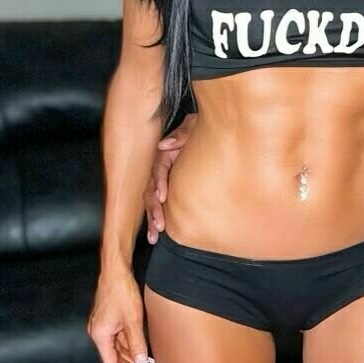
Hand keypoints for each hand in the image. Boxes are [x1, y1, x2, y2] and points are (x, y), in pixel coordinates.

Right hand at [87, 271, 159, 362]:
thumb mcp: (133, 321)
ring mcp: (104, 326)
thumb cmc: (121, 292)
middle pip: (115, 358)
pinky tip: (144, 351)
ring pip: (119, 348)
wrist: (116, 271)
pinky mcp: (110, 319)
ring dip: (133, 358)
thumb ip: (137, 345)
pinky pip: (121, 338)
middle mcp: (99, 333)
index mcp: (100, 335)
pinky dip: (132, 346)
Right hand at [144, 112, 195, 241]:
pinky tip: (157, 235)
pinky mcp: (169, 189)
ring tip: (154, 236)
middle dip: (154, 209)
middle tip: (159, 225)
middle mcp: (162, 169)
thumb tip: (164, 145)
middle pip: (152, 190)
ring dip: (152, 219)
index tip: (163, 197)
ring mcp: (164, 180)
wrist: (212, 131)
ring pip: (152, 201)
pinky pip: (160, 205)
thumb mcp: (193, 126)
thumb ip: (182, 134)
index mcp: (166, 154)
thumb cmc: (201, 129)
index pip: (159, 169)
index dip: (159, 183)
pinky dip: (156, 219)